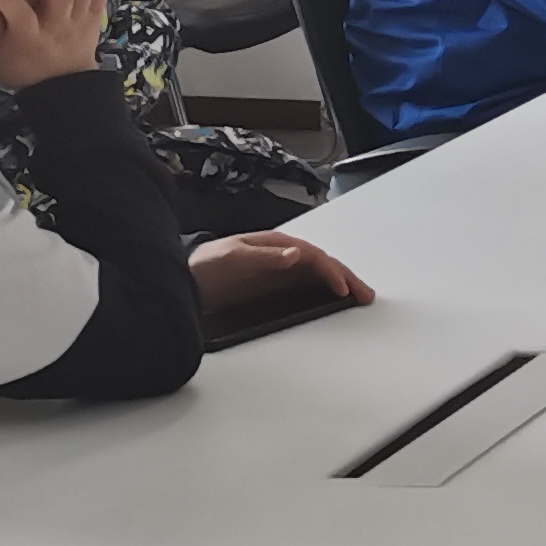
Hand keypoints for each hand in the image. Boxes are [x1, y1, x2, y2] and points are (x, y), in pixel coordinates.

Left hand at [189, 232, 373, 315]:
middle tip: (364, 294)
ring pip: (317, 276)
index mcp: (274, 244)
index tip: (341, 288)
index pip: (312, 256)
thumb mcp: (230, 257)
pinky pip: (306, 289)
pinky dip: (324, 294)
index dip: (330, 271)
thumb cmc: (201, 267)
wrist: (180, 283)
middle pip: (321, 265)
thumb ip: (262, 256)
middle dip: (346, 277)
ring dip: (340, 285)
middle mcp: (280, 257)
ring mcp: (277, 273)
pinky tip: (334, 301)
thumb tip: (294, 255)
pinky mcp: (272, 289)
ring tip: (358, 297)